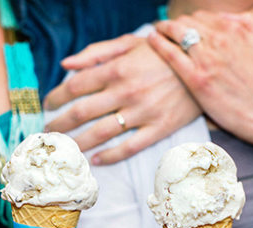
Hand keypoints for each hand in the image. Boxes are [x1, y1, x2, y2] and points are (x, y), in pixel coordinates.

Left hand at [44, 35, 200, 164]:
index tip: (48, 104)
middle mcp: (126, 91)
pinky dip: (110, 156)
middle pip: (81, 113)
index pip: (75, 86)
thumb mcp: (131, 42)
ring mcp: (143, 112)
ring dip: (78, 142)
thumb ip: (97, 52)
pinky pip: (130, 147)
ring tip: (66, 148)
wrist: (205, 65)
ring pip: (100, 133)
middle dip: (59, 124)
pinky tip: (96, 160)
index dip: (56, 96)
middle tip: (49, 130)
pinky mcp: (159, 128)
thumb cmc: (164, 52)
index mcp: (117, 69)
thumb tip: (66, 64)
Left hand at [148, 12, 252, 144]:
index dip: (192, 20)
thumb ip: (249, 27)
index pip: (204, 16)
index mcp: (235, 31)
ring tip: (157, 31)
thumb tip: (233, 17)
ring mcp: (207, 59)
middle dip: (176, 24)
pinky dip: (158, 43)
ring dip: (164, 28)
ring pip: (177, 32)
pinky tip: (151, 39)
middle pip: (187, 22)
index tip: (185, 26)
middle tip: (166, 28)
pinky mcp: (196, 78)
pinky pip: (170, 54)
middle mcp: (220, 40)